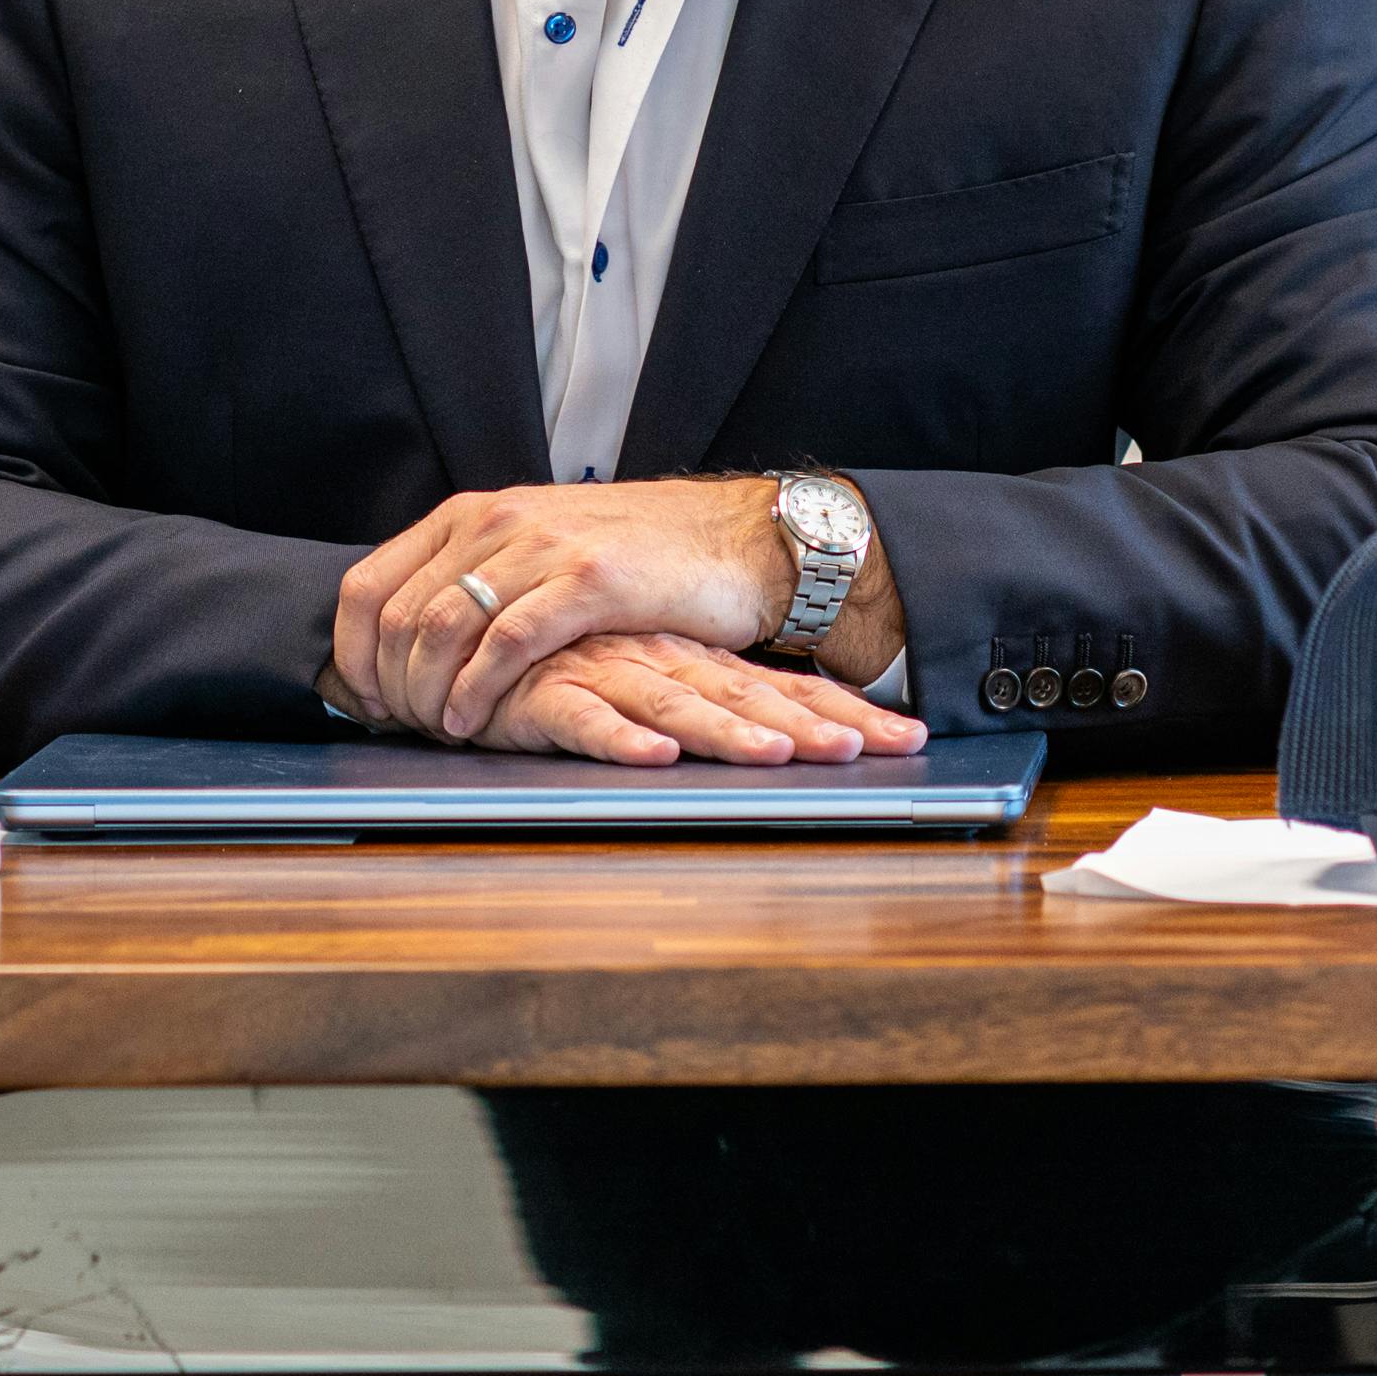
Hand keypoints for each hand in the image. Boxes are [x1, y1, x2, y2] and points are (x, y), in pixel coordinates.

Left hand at [335, 477, 902, 743]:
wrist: (733, 540)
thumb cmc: (635, 558)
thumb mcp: (538, 550)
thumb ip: (476, 581)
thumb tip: (412, 641)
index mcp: (472, 514)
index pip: (368, 584)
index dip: (350, 653)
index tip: (362, 700)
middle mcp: (496, 520)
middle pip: (398, 614)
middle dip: (387, 685)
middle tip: (400, 729)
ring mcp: (543, 547)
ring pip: (442, 627)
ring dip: (426, 693)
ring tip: (434, 732)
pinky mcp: (589, 581)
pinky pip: (507, 642)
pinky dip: (476, 688)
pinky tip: (470, 722)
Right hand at [433, 629, 925, 766]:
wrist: (470, 618)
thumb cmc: (560, 658)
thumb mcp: (641, 679)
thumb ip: (694, 704)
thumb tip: (775, 735)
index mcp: (688, 658)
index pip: (776, 686)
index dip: (838, 710)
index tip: (906, 739)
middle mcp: (658, 659)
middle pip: (745, 695)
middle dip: (812, 726)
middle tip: (874, 752)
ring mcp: (603, 670)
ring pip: (677, 701)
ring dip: (728, 732)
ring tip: (778, 757)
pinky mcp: (543, 690)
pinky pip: (584, 715)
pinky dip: (620, 735)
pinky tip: (656, 755)